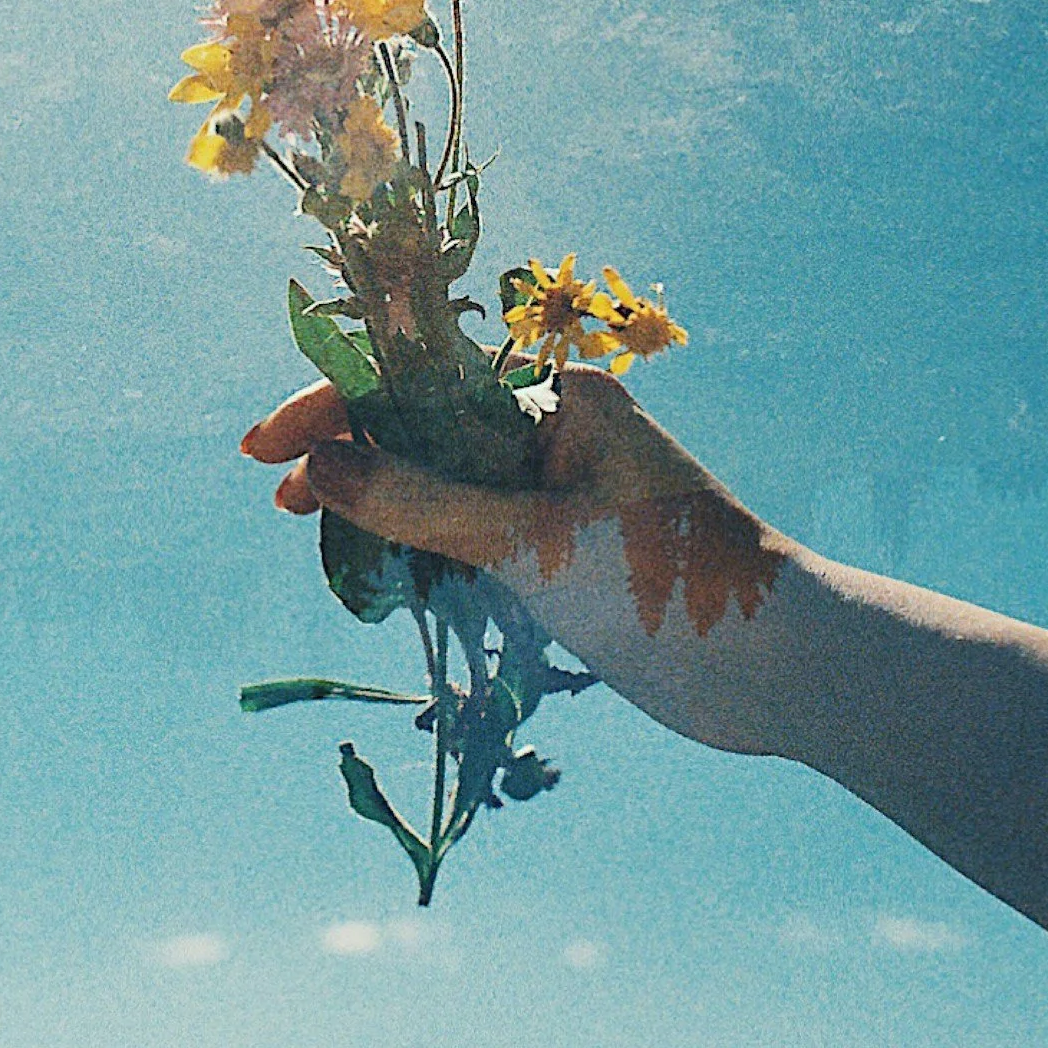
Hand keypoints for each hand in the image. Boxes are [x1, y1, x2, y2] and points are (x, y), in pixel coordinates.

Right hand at [241, 369, 798, 755]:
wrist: (781, 666)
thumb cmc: (670, 587)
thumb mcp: (532, 544)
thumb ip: (423, 504)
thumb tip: (321, 467)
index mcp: (560, 398)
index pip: (422, 381)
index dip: (338, 407)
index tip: (266, 451)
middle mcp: (558, 432)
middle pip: (425, 425)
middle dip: (352, 455)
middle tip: (278, 500)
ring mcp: (561, 494)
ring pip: (444, 482)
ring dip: (381, 503)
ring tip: (316, 538)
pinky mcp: (566, 553)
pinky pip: (471, 533)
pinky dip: (421, 546)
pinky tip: (378, 573)